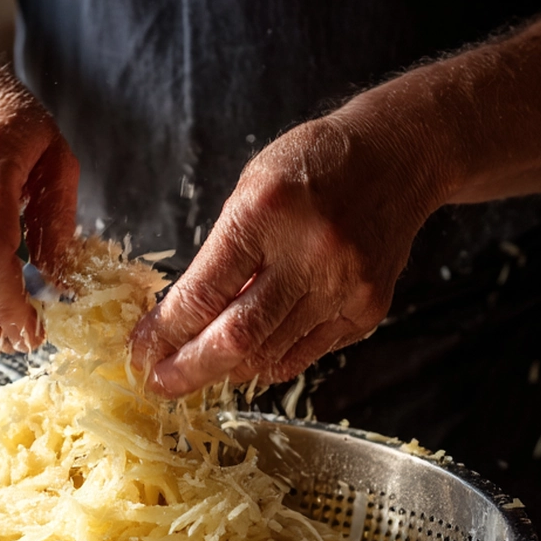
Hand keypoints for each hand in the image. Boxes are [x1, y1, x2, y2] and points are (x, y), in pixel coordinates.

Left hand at [129, 114, 445, 395]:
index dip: (165, 332)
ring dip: (223, 370)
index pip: (203, 293)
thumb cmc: (312, 167)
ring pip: (268, 355)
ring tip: (196, 371)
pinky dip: (266, 362)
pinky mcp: (366, 310)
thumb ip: (220, 256)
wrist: (400, 156)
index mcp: (266, 212)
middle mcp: (310, 253)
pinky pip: (303, 354)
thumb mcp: (250, 190)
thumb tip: (180, 321)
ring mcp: (344, 286)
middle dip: (188, 369)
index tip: (140, 351)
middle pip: (236, 338)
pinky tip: (245, 358)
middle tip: (158, 383)